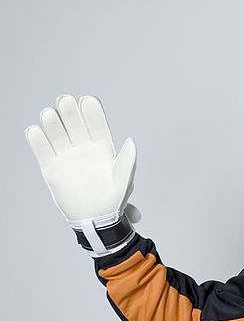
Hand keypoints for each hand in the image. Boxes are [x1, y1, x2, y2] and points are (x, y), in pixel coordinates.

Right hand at [26, 94, 139, 254]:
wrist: (95, 220)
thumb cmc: (113, 200)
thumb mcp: (124, 181)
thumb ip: (127, 160)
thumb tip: (131, 141)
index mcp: (103, 149)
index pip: (97, 126)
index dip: (92, 113)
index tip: (88, 100)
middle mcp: (84, 150)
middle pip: (75, 125)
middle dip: (70, 111)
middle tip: (65, 100)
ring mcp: (67, 158)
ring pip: (57, 134)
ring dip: (52, 122)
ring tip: (50, 113)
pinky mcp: (52, 168)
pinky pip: (42, 151)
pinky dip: (37, 141)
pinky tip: (35, 131)